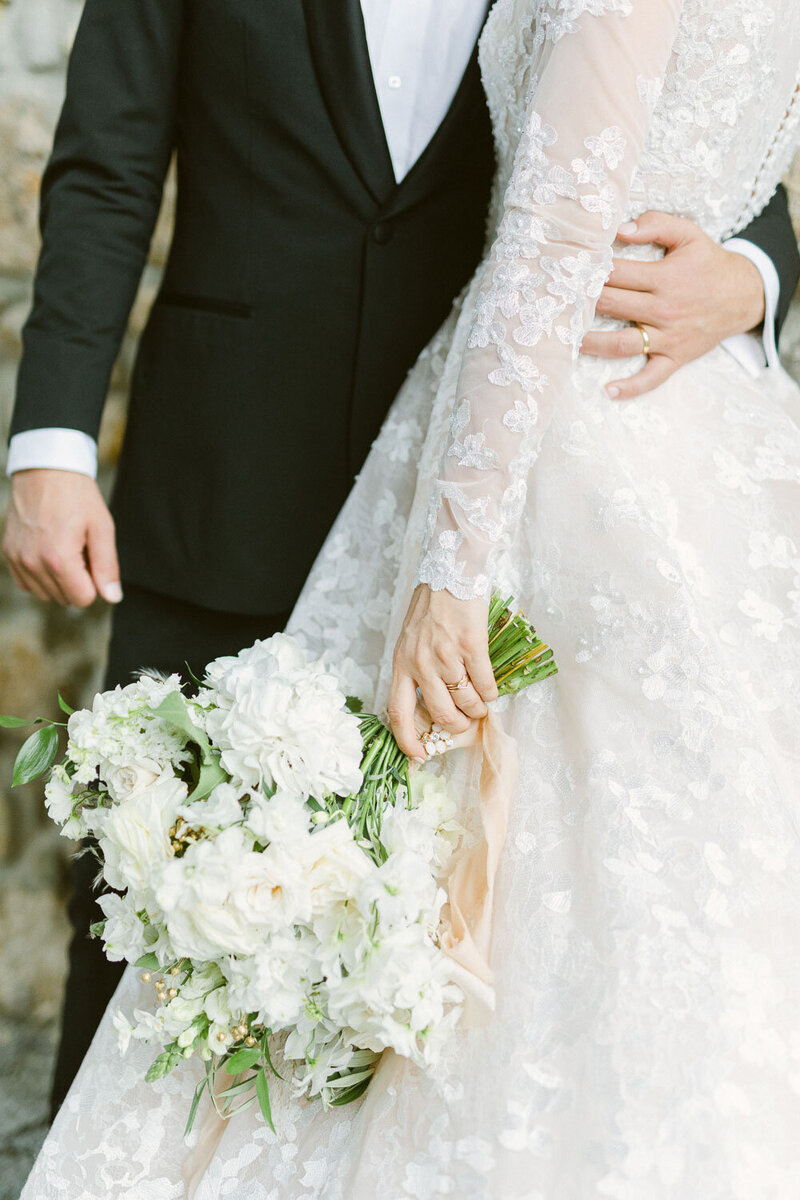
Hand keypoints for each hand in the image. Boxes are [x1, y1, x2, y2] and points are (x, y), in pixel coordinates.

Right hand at [3, 469, 121, 607]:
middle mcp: (33, 563)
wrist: (45, 469)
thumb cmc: (77, 495)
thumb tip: (112, 597)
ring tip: (64, 548)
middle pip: (64, 598)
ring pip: (45, 594)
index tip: (93, 558)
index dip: (94, 583)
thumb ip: (107, 566)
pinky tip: (49, 552)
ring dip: (58, 580)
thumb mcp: (102, 528)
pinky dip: (40, 575)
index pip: (82, 599)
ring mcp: (17, 559)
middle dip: (77, 580)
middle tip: (79, 549)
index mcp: (58, 559)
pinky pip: (27, 584)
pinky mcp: (9, 553)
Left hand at [388, 584, 497, 758]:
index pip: (398, 712)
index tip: (418, 755)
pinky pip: (484, 684)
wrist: (452, 571)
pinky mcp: (472, 646)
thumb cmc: (431, 606)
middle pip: (439, 713)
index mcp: (401, 663)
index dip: (407, 740)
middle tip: (465, 723)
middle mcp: (420, 662)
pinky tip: (491, 690)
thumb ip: (416, 669)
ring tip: (481, 705)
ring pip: (465, 702)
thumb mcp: (411, 639)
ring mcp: (446, 655)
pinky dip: (490, 693)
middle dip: (456, 726)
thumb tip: (432, 706)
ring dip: (477, 710)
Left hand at [580, 210, 765, 399]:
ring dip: (592, 344)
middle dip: (583, 302)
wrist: (744, 295)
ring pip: (623, 344)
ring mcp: (668, 337)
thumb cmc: (708, 264)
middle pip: (613, 305)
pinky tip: (608, 391)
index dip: (591, 271)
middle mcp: (664, 309)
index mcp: (664, 277)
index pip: (617, 273)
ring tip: (566, 341)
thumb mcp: (689, 234)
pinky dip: (630, 387)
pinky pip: (651, 377)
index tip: (567, 270)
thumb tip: (620, 229)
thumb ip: (656, 224)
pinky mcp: (674, 357)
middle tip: (556, 302)